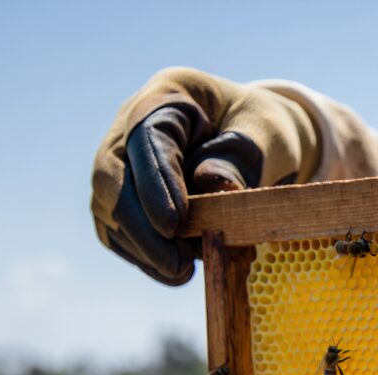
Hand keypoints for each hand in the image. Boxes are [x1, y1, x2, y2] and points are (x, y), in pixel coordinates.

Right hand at [91, 67, 318, 284]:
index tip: (174, 224)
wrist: (259, 142)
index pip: (145, 140)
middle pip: (112, 177)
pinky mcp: (124, 201)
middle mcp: (130, 128)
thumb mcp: (268, 135)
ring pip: (109, 209)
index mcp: (165, 97)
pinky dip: (144, 257)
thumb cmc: (264, 132)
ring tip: (182, 273)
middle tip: (177, 266)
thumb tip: (210, 185)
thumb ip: (241, 156)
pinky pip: (120, 232)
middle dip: (141, 226)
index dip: (156, 183)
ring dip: (142, 248)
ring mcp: (122, 165)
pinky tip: (173, 273)